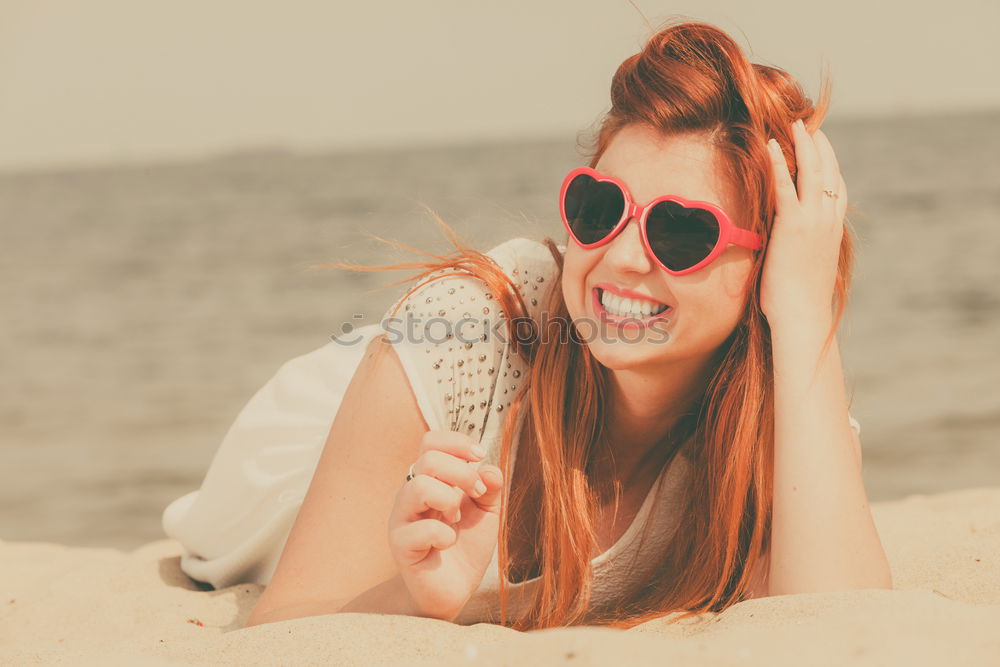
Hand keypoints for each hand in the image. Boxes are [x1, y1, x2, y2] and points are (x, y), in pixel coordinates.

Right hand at [387, 430, 503, 620]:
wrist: (455, 589)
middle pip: (427, 459)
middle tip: (478, 494)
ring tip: (457, 519)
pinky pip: (421, 528)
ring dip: (449, 500)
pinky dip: (443, 535)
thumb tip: (489, 467)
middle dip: (462, 473)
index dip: (457, 443)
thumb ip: (491, 486)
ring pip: (419, 486)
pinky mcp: (400, 545)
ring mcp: (402, 518)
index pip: (431, 442)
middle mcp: (411, 493)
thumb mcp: (487, 512)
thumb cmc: (466, 547)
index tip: (480, 457)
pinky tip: (446, 543)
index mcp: (430, 479)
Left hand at [759, 119, 848, 329]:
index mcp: (833, 229)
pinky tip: (772, 146)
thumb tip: (793, 248)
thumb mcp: (807, 268)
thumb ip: (804, 250)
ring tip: (794, 124)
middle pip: (829, 171)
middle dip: (819, 145)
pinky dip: (778, 164)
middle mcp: (828, 220)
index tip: (821, 144)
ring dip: (803, 144)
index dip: (830, 162)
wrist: (803, 317)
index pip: (837, 186)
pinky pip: (785, 187)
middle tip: (808, 124)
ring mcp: (813, 221)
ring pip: (812, 172)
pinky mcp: (792, 226)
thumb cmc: (800, 302)